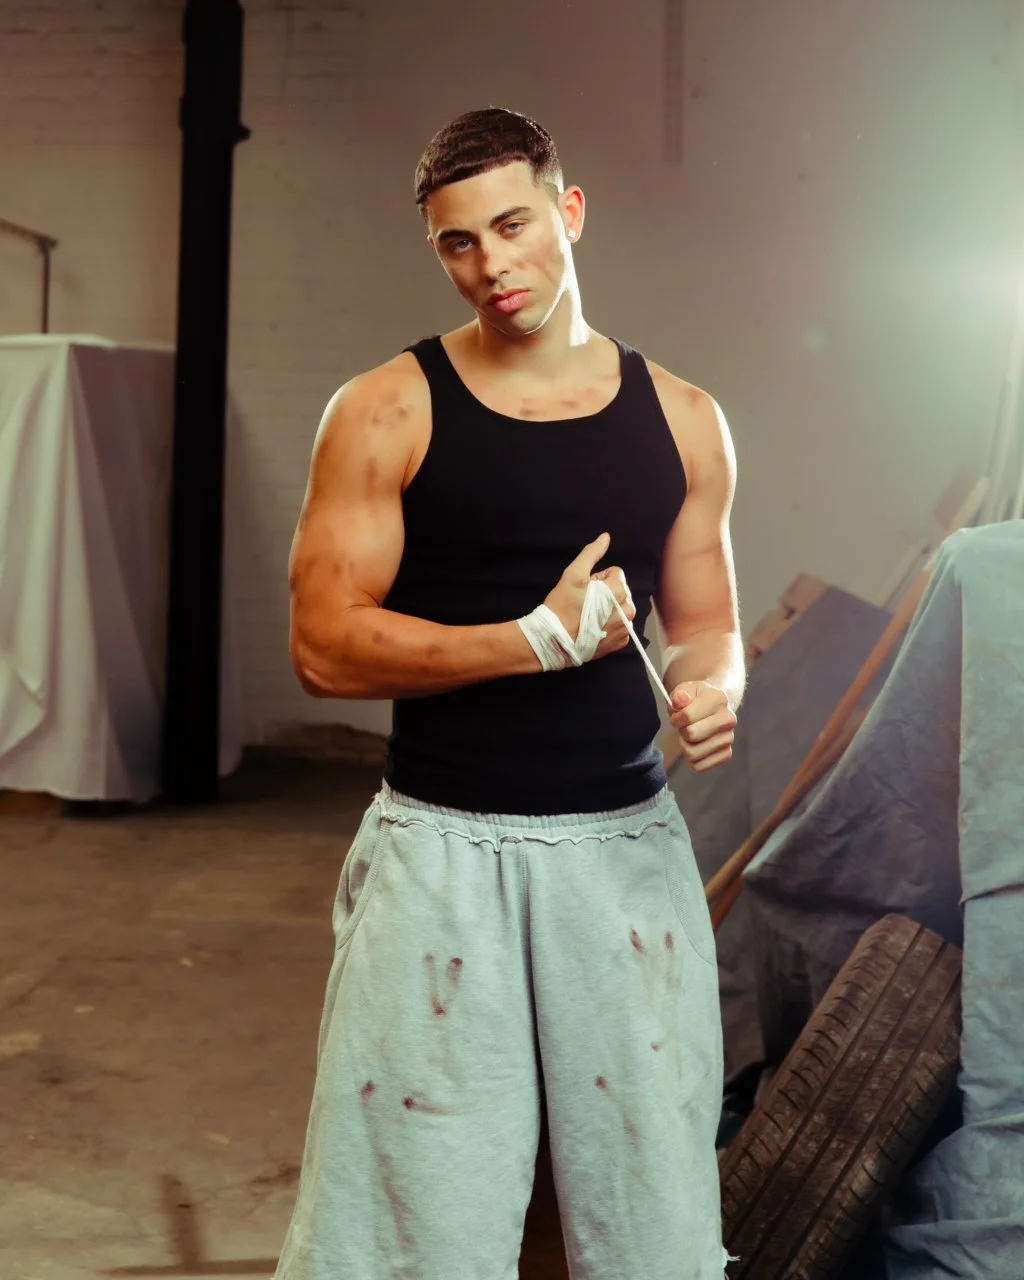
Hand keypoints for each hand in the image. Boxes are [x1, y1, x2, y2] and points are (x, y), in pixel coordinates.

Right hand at [544, 533, 636, 661]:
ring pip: (621, 610)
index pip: (616, 574)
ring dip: (609, 609)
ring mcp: (624, 629)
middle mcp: (627, 611)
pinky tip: (594, 628)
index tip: (585, 589)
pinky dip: (610, 626)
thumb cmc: (563, 605)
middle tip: (585, 603)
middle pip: (621, 592)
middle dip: (606, 594)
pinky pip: (620, 628)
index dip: (598, 579)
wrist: (554, 641)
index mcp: (619, 592)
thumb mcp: (574, 574)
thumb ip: (592, 553)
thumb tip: (606, 537)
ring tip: (589, 616)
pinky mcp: (619, 643)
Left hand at [669, 681, 736, 772]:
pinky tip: (695, 747)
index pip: (687, 716)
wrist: (714, 708)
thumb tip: (680, 700)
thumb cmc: (695, 700)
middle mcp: (729, 719)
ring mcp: (729, 738)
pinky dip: (691, 760)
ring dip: (684, 746)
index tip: (678, 716)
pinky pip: (699, 766)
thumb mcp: (685, 690)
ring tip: (689, 736)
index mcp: (719, 698)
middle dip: (681, 732)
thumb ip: (680, 694)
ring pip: (693, 753)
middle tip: (683, 727)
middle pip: (691, 735)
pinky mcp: (727, 754)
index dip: (676, 718)